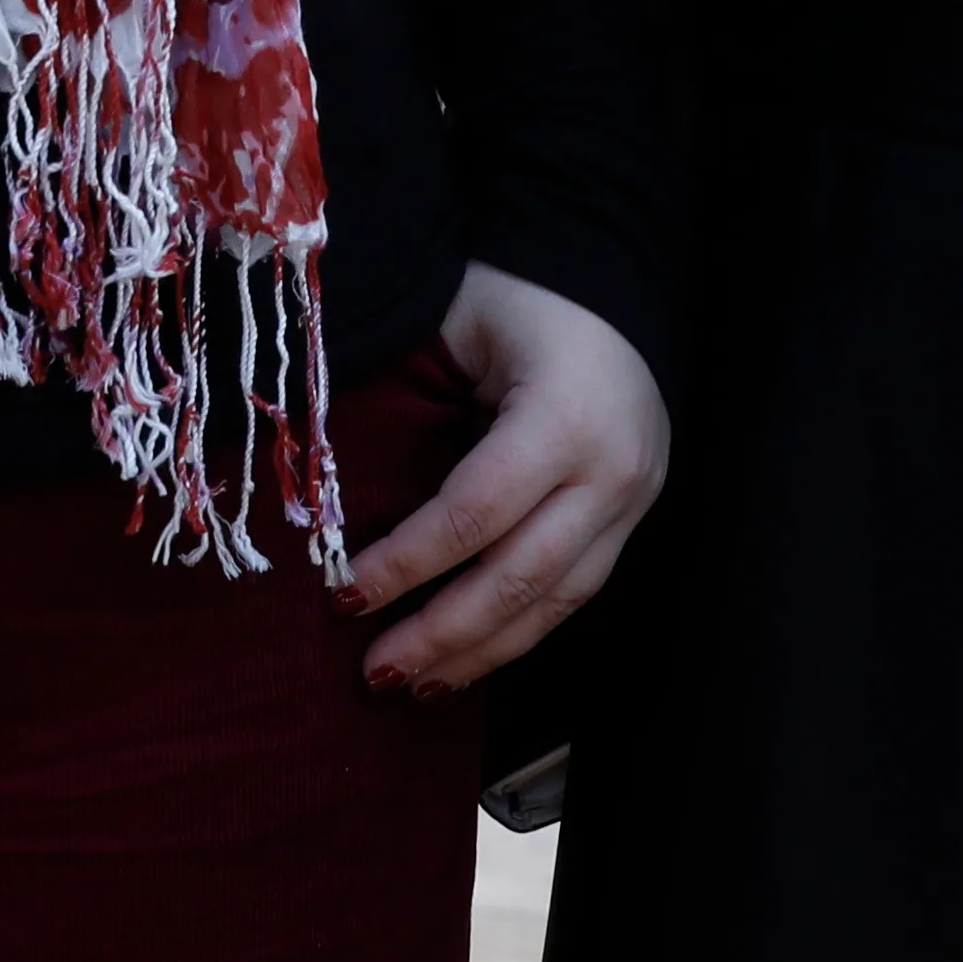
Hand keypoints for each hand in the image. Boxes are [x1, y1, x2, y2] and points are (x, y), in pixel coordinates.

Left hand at [339, 267, 666, 694]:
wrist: (612, 276)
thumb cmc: (519, 290)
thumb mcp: (459, 321)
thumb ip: (409, 394)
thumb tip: (328, 477)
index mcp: (563, 414)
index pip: (474, 512)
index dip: (407, 562)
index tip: (345, 595)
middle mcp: (609, 470)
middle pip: (519, 576)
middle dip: (443, 634)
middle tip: (375, 673)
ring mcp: (631, 501)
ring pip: (554, 602)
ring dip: (481, 652)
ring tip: (416, 685)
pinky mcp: (634, 518)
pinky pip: (574, 592)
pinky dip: (520, 630)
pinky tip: (473, 658)